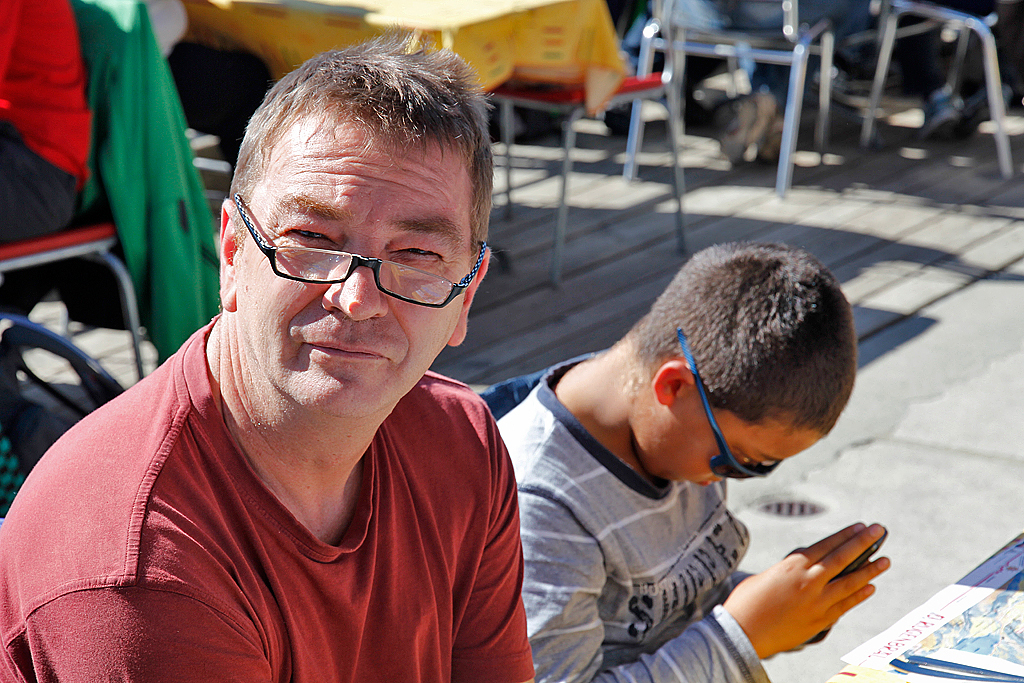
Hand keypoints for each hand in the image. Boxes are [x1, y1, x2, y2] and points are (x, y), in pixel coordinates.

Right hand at [722, 523, 889, 658]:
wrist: (742, 633)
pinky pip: (845, 605)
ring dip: (870, 570)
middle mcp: (808, 581)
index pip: (827, 545)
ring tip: (885, 560)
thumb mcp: (766, 576)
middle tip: (879, 530)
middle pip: (842, 558)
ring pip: (850, 582)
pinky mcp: (819, 621)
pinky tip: (870, 588)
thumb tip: (804, 574)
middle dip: (863, 543)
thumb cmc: (746, 603)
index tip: (861, 527)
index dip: (846, 535)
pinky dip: (859, 596)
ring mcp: (816, 602)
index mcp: (792, 565)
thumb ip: (789, 573)